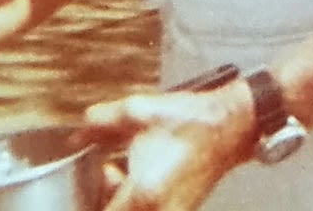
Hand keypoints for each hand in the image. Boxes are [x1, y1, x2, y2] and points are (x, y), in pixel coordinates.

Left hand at [83, 85, 253, 210]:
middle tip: (109, 172)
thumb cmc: (194, 121)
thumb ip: (99, 122)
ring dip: (122, 200)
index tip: (91, 181)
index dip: (89, 199)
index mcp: (142, 193)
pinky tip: (144, 177)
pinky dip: (140, 200)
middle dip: (104, 198)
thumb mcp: (139, 111)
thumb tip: (79, 134)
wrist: (232, 125)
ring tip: (126, 174)